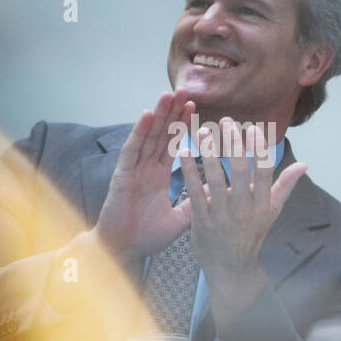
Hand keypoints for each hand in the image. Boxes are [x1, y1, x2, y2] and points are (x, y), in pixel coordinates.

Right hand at [94, 89, 194, 259]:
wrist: (123, 251)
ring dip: (157, 115)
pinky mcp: (121, 176)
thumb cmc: (146, 237)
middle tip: (184, 90)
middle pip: (160, 133)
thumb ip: (195, 203)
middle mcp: (145, 168)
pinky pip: (131, 151)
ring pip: (147, 137)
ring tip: (168, 94)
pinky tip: (147, 116)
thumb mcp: (179, 219)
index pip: (171, 143)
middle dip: (171, 112)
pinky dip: (139, 132)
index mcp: (157, 175)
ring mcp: (132, 170)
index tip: (194, 106)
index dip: (181, 124)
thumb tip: (218, 192)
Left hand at [180, 118, 305, 336]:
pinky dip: (189, 172)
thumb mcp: (272, 212)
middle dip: (234, 145)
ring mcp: (222, 216)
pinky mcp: (202, 222)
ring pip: (216, 180)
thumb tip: (304, 164)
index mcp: (263, 204)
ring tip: (205, 131)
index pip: (264, 172)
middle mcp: (244, 210)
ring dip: (210, 153)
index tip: (253, 127)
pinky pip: (195, 193)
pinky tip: (184, 153)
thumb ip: (285, 186)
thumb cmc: (252, 235)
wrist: (231, 268)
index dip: (259, 150)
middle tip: (227, 121)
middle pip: (240, 172)